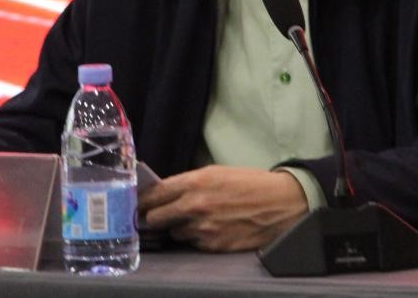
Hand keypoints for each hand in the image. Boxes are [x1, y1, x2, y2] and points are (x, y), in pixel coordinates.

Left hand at [137, 165, 307, 251]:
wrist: (280, 203)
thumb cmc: (250, 184)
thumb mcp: (217, 173)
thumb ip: (190, 183)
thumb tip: (166, 193)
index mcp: (196, 182)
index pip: (155, 194)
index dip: (143, 199)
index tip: (137, 202)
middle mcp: (195, 206)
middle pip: (155, 218)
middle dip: (156, 217)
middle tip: (160, 216)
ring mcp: (203, 228)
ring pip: (174, 233)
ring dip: (179, 228)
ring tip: (196, 220)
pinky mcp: (213, 245)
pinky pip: (193, 243)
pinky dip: (197, 238)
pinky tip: (211, 229)